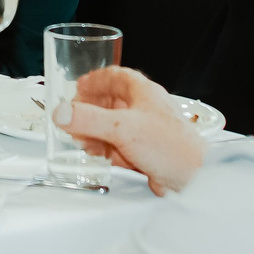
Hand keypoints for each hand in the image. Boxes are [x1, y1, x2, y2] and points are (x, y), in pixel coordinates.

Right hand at [52, 67, 208, 195]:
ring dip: (96, 131)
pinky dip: (106, 148)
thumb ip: (88, 120)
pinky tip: (98, 155)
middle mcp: (146, 109)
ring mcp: (147, 131)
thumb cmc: (170, 146)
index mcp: (144, 93)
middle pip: (112, 103)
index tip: (78, 85)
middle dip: (91, 110)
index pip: (116, 77)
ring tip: (81, 139)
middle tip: (73, 116)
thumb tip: (61, 112)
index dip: (96, 79)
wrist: (193, 177)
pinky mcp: (147, 152)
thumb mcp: (121, 128)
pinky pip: (120, 146)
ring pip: (115, 126)